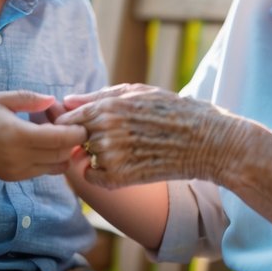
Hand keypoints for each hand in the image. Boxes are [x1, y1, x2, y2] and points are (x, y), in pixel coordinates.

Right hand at [0, 91, 86, 181]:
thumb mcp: (1, 99)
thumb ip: (29, 98)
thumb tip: (53, 101)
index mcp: (17, 135)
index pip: (59, 139)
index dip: (76, 132)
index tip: (81, 122)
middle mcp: (19, 156)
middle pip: (62, 153)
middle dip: (73, 141)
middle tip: (74, 126)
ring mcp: (17, 170)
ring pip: (56, 166)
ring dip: (64, 152)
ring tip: (59, 135)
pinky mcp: (15, 177)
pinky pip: (44, 171)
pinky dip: (52, 160)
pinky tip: (46, 145)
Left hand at [56, 83, 237, 186]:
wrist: (205, 141)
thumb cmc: (172, 110)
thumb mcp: (137, 92)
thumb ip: (97, 97)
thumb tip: (67, 102)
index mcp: (108, 107)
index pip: (67, 119)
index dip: (70, 123)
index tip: (82, 126)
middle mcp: (105, 131)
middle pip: (73, 139)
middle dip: (83, 138)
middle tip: (109, 138)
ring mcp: (111, 156)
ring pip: (83, 157)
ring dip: (94, 155)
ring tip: (124, 148)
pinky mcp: (120, 178)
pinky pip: (92, 176)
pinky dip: (100, 173)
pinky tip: (122, 164)